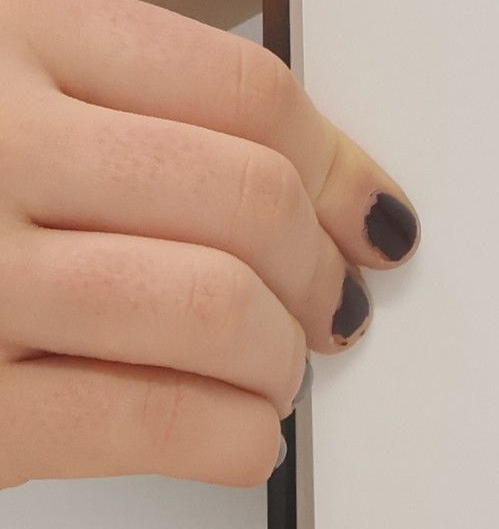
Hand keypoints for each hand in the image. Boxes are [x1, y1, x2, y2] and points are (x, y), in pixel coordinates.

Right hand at [0, 0, 418, 488]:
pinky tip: (239, 438)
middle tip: (328, 304)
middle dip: (317, 269)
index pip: (243, 90)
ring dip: (281, 356)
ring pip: (214, 305)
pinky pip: (144, 419)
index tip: (371, 214)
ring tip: (276, 372)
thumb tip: (302, 184)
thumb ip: (96, 100)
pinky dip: (230, 437)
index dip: (339, 165)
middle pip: (247, 197)